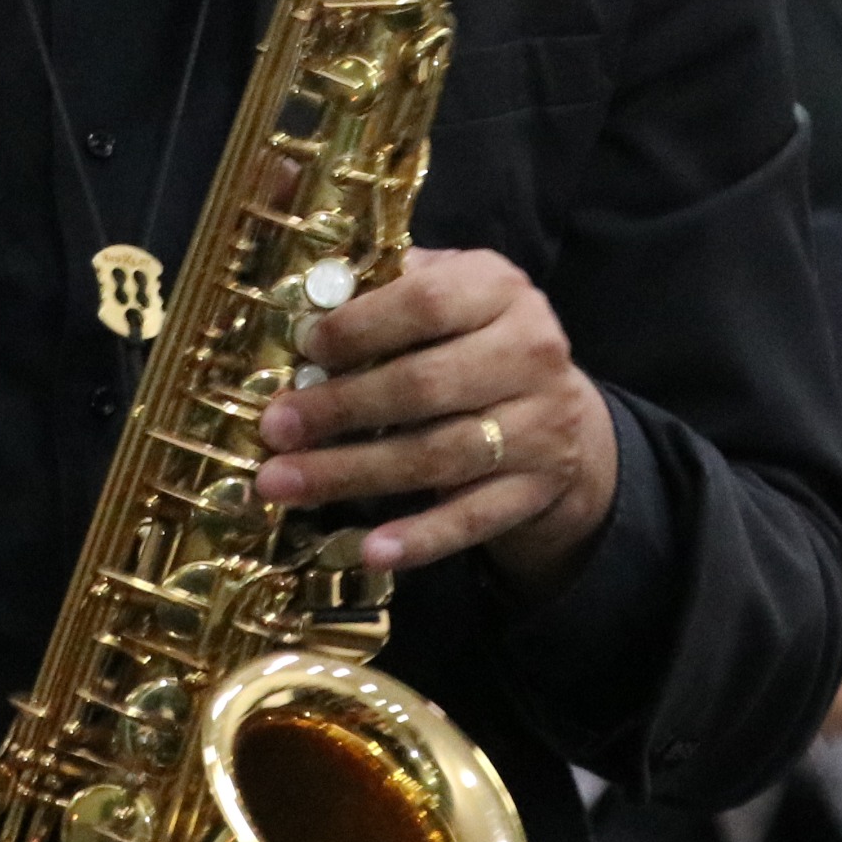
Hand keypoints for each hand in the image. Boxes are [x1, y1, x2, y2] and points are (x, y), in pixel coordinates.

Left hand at [260, 247, 620, 592]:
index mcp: (499, 290)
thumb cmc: (478, 345)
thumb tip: (307, 302)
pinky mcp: (537, 488)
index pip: (427, 302)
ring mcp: (540, 425)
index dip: (360, 327)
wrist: (566, 418)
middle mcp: (530, 353)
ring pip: (438, 455)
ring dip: (353, 473)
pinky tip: (370, 550)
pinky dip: (421, 537)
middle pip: (424, 385)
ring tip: (284, 484)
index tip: (306, 349)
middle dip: (339, 408)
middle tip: (275, 428)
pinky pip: (472, 518)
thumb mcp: (454, 295)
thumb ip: (392, 290)